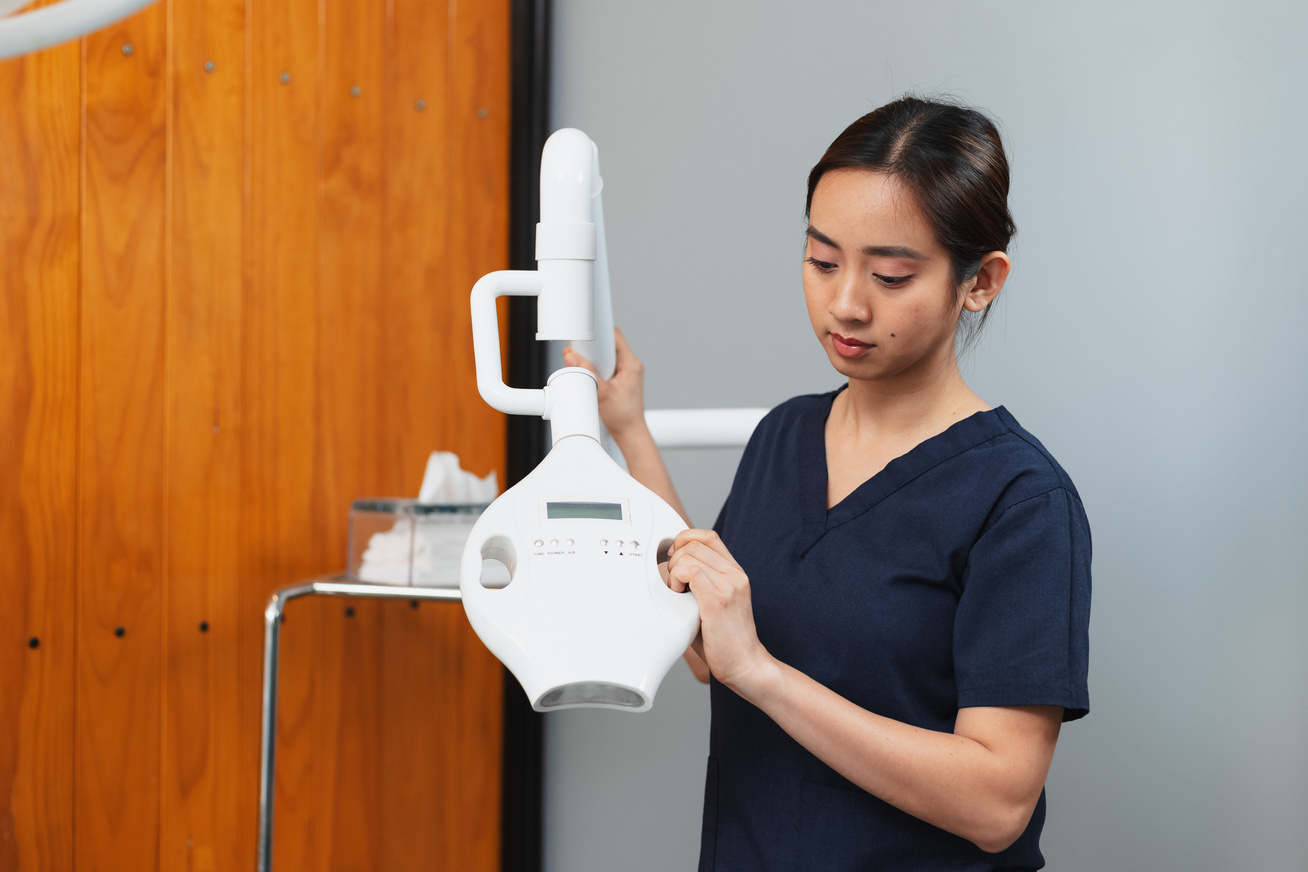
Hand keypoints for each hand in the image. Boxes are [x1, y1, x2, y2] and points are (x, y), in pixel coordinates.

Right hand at [562, 327, 646, 439]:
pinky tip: (589, 376)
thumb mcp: (601, 393)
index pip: (614, 335)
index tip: (584, 334)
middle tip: (578, 353)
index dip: (598, 332)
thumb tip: (572, 357)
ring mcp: (626, 371)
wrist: (629, 432)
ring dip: (592, 358)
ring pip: (605, 354)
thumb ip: (586, 372)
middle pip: (608, 343)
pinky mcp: (620, 378)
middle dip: (591, 347)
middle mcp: (631, 364)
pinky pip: (606, 365)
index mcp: (631, 363)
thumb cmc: (623, 416)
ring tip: (583, 366)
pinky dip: (595, 367)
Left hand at [666, 529, 771, 690]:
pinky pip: (689, 571)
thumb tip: (669, 571)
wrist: (746, 665)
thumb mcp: (716, 602)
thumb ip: (701, 583)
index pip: (708, 536)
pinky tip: (679, 597)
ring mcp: (729, 585)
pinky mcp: (717, 600)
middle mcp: (735, 575)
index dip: (685, 539)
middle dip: (674, 558)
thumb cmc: (725, 640)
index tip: (673, 557)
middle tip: (674, 582)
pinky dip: (676, 580)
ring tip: (677, 593)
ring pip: (689, 554)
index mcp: (735, 573)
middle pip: (694, 542)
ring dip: (674, 571)